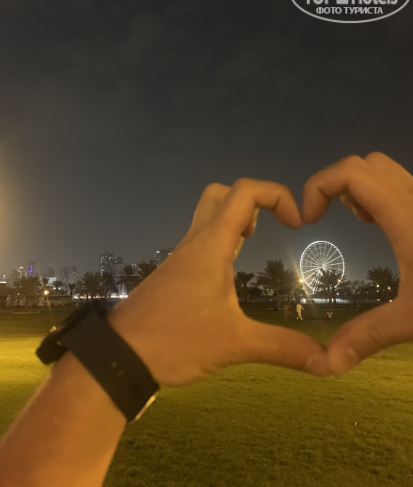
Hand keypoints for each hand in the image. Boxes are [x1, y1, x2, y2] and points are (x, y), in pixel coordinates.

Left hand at [109, 179, 329, 385]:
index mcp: (211, 246)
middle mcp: (194, 243)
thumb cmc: (174, 341)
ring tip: (250, 245)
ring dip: (234, 220)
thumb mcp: (235, 344)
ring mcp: (181, 257)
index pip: (245, 192)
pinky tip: (228, 274)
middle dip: (251, 201)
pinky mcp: (174, 273)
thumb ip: (283, 348)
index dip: (277, 195)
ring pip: (207, 215)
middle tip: (266, 230)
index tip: (297, 224)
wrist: (119, 355)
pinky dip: (220, 241)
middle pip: (220, 194)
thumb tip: (329, 362)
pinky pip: (200, 240)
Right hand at [302, 152, 412, 373]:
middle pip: (365, 164)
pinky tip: (388, 228)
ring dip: (360, 189)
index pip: (351, 172)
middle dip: (337, 185)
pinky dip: (381, 194)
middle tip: (330, 220)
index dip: (319, 185)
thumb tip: (331, 363)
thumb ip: (369, 336)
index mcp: (406, 216)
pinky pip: (401, 184)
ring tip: (360, 223)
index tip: (308, 219)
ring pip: (385, 171)